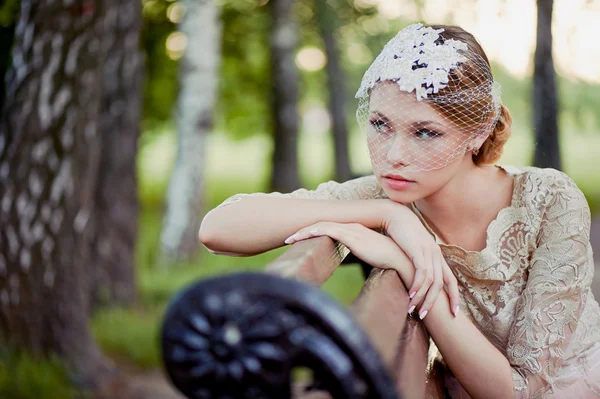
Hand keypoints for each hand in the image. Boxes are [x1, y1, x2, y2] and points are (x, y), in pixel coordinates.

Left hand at [284, 222, 409, 280]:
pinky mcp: (351, 236)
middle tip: (288, 238)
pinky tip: (302, 236)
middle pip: (321, 226)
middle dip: (303, 231)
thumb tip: (360, 261)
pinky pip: (327, 230)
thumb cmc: (388, 261)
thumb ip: (364, 254)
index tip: (300, 239)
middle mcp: (350, 228)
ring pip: (320, 227)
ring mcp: (350, 230)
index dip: (313, 232)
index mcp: (354, 232)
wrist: (401, 260)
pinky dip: (313, 231)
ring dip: (303, 232)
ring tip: (289, 239)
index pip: (329, 229)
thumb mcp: (372, 256)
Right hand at [383, 202, 459, 318]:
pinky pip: (421, 273)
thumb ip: (418, 262)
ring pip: (431, 281)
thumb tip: (416, 277)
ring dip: (423, 298)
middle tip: (425, 316)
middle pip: (442, 284)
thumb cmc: (402, 234)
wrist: (395, 215)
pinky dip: (417, 286)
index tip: (454, 313)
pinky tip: (410, 295)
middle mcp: (436, 254)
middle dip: (435, 302)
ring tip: (414, 310)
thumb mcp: (414, 249)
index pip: (451, 280)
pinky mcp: (418, 250)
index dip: (454, 297)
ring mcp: (428, 252)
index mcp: (437, 256)